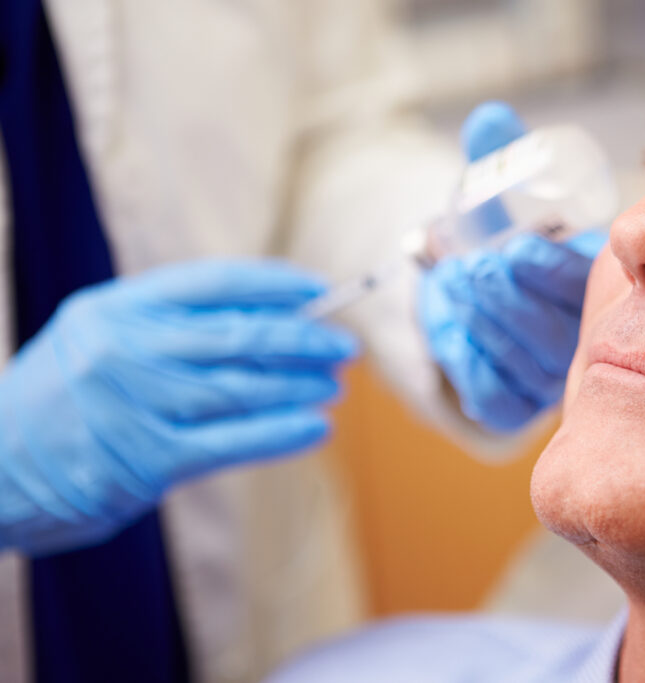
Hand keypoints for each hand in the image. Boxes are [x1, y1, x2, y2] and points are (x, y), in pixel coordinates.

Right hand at [0, 260, 357, 555]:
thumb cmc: (58, 401)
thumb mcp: (97, 340)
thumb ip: (169, 327)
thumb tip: (269, 320)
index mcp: (114, 308)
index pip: (215, 282)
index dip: (276, 284)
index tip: (318, 291)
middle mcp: (126, 349)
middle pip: (240, 334)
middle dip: (304, 338)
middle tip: (344, 346)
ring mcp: (135, 404)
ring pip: (244, 387)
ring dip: (300, 387)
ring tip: (335, 388)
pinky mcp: (145, 460)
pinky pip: (232, 442)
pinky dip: (282, 434)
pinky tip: (316, 428)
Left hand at [418, 102, 607, 432]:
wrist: (459, 293)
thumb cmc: (491, 240)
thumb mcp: (494, 197)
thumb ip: (496, 157)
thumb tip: (487, 120)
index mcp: (589, 286)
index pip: (579, 286)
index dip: (549, 270)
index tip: (516, 247)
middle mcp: (575, 336)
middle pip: (551, 329)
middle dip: (508, 296)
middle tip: (472, 266)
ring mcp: (544, 377)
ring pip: (523, 362)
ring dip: (484, 321)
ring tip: (452, 282)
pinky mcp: (510, 405)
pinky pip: (494, 396)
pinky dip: (469, 361)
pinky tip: (449, 329)